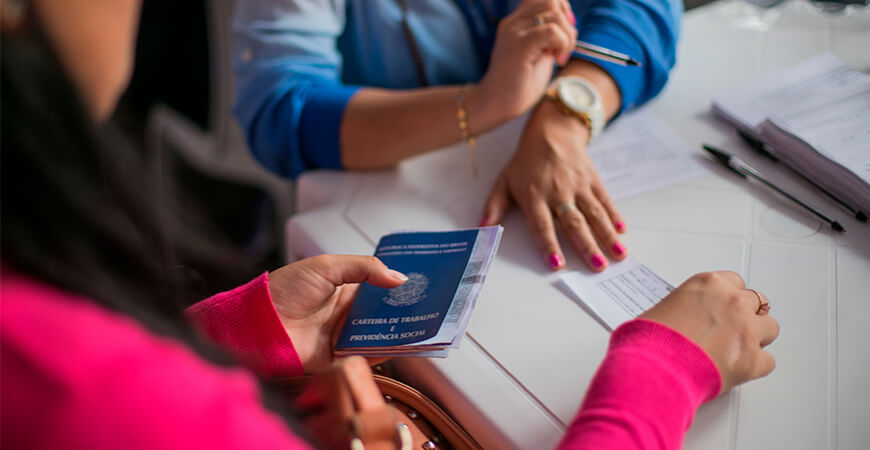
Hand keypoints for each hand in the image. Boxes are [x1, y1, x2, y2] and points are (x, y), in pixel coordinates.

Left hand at [268, 255, 407, 372]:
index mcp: (344, 289)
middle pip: (382, 314)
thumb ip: (364, 268)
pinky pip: (363, 356)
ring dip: (396, 332)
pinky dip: (380, 353)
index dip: (398, 287)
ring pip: (377, 335)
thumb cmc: (283, 290)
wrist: (257, 322)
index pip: (379, 289)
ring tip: (419, 327)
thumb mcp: (326, 266)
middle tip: (427, 309)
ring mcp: (341, 336)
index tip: (421, 286)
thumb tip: (398, 276)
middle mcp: (345, 313)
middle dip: (403, 312)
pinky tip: (396, 345)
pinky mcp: (336, 358)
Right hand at [475, 0, 576, 120]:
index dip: (562, 10)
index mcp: (516, 22)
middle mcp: (513, 22)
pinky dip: (562, 44)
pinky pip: (551, 31)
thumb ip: (549, 37)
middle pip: (552, 1)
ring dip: (567, 36)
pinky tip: (557, 59)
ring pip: (554, 14)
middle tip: (564, 48)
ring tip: (559, 57)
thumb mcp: (538, 53)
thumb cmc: (518, 85)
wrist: (496, 105)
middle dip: (567, 23)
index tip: (564, 35)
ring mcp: (514, 31)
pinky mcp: (519, 45)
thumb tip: (571, 25)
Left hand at [480, 100, 626, 271]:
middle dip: (587, 246)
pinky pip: (605, 200)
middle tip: (597, 266)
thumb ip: (494, 206)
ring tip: (619, 255)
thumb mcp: (504, 181)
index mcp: (534, 196)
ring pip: (594, 214)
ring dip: (607, 235)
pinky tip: (622, 232)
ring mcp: (578, 185)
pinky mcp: (593, 180)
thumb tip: (482, 228)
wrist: (552, 131)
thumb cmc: (526, 162)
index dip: (550, 245)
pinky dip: (614, 216)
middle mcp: (558, 192)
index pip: (542, 225)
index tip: (558, 265)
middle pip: (574, 223)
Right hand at [640, 271, 779, 393]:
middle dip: (745, 316)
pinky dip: (755, 366)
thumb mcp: (662, 308)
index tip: (723, 308)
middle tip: (730, 330)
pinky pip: (768, 361)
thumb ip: (684, 307)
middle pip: (756, 302)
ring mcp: (747, 330)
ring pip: (770, 328)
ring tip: (737, 349)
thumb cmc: (650, 339)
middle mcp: (732, 302)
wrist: (654, 366)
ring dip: (757, 338)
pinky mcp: (753, 360)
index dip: (728, 298)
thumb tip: (683, 318)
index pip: (734, 282)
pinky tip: (738, 369)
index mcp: (709, 284)